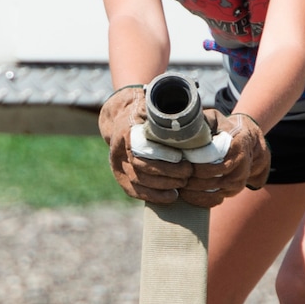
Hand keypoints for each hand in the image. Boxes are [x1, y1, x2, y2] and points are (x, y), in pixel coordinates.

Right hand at [98, 85, 192, 203]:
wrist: (123, 117)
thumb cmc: (145, 111)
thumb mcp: (153, 106)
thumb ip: (164, 114)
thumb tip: (186, 118)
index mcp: (126, 131)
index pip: (141, 149)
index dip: (161, 156)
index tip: (180, 157)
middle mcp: (117, 149)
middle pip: (140, 167)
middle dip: (167, 172)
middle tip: (188, 172)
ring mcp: (117, 164)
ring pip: (137, 181)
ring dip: (163, 185)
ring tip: (183, 183)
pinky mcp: (120, 176)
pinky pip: (134, 191)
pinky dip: (154, 196)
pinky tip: (172, 197)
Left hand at [180, 109, 270, 207]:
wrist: (247, 141)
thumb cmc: (225, 128)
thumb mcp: (217, 119)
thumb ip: (203, 120)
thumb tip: (184, 121)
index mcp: (237, 147)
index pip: (216, 162)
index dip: (198, 165)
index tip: (184, 163)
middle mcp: (241, 167)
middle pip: (213, 179)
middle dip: (193, 179)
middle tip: (178, 176)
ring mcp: (238, 181)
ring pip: (213, 192)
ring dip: (194, 191)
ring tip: (180, 185)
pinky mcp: (233, 191)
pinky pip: (215, 200)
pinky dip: (200, 200)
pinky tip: (187, 195)